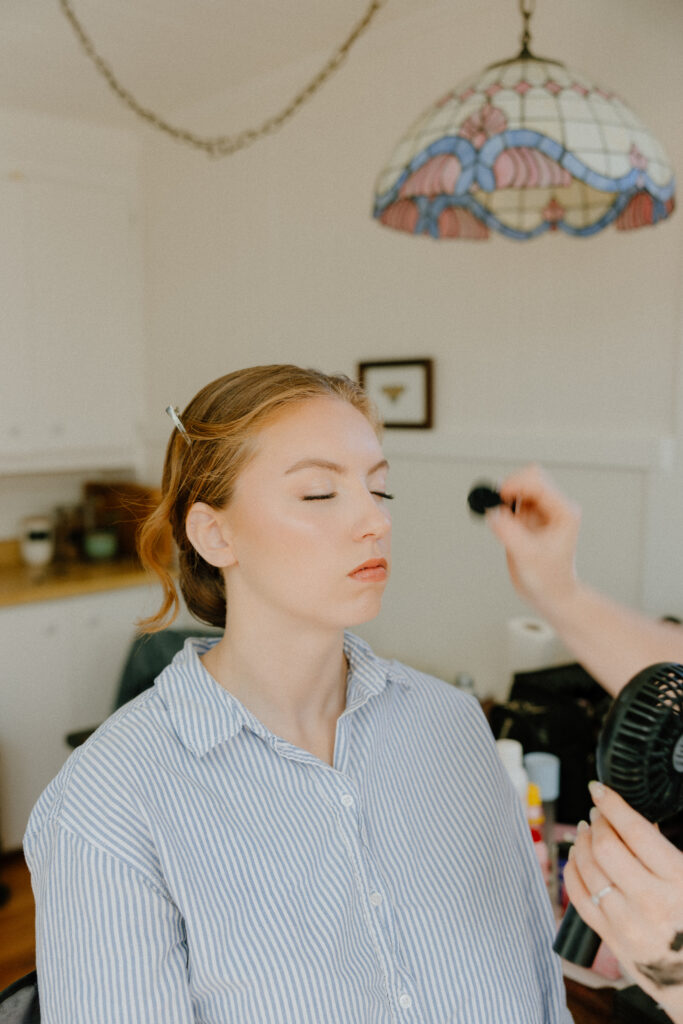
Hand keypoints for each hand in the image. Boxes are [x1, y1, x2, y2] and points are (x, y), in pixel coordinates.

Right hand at [485, 464, 580, 613]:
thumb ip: (508, 531)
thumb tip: (492, 512)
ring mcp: (543, 512)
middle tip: (497, 506)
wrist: (551, 595)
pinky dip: (503, 509)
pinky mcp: (530, 518)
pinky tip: (504, 527)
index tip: (498, 497)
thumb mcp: (527, 557)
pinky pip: (513, 502)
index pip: (538, 482)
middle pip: (530, 477)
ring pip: (520, 487)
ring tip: (504, 524)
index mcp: (563, 512)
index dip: (515, 484)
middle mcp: (555, 507)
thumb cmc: (549, 580)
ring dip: (506, 500)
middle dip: (510, 488)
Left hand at [565, 782, 682, 1022]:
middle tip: (598, 813)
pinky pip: (578, 898)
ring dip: (582, 842)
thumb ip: (667, 852)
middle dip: (597, 822)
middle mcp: (650, 903)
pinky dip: (572, 871)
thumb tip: (639, 822)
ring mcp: (626, 924)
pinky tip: (576, 858)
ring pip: (588, 869)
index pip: (635, 831)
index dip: (613, 804)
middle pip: (605, 847)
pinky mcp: (611, 940)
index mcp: (679, 882)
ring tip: (586, 830)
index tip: (600, 789)